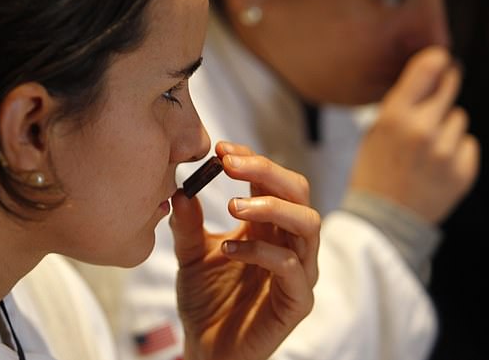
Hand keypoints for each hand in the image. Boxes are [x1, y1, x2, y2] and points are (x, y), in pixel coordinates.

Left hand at [171, 141, 319, 359]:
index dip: (251, 159)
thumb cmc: (205, 300)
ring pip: (307, 223)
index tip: (219, 149)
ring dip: (271, 206)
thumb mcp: (190, 254)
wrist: (207, 349)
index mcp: (267, 226)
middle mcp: (288, 242)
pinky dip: (260, 251)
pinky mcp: (297, 301)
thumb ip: (188, 224)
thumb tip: (181, 189)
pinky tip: (228, 248)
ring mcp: (298, 271)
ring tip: (234, 205)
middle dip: (266, 170)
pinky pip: (290, 267)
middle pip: (297, 191)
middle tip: (229, 164)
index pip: (272, 180)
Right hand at [350, 46, 479, 223]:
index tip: (439, 61)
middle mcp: (423, 129)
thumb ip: (400, 104)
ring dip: (446, 128)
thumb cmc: (374, 174)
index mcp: (395, 117)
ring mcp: (445, 151)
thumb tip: (428, 75)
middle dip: (444, 88)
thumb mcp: (374, 132)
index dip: (436, 61)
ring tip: (425, 150)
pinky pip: (467, 144)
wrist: (383, 221)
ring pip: (458, 118)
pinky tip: (435, 165)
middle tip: (434, 102)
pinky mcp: (463, 170)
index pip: (429, 67)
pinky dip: (455, 151)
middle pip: (450, 86)